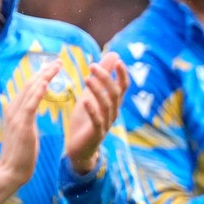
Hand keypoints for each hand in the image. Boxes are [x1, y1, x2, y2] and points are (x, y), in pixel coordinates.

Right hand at [0, 61, 60, 203]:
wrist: (10, 170)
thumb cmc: (19, 155)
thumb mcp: (23, 131)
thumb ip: (26, 119)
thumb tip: (31, 111)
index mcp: (13, 110)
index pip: (28, 87)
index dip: (40, 75)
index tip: (52, 67)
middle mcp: (12, 109)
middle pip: (29, 84)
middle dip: (44, 71)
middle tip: (58, 61)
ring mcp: (16, 116)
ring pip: (30, 90)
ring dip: (44, 76)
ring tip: (57, 66)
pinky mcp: (22, 124)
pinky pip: (31, 104)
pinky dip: (38, 91)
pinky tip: (46, 82)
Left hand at [65, 52, 128, 174]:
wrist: (80, 148)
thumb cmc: (86, 119)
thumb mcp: (92, 95)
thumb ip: (101, 78)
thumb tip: (114, 54)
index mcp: (113, 103)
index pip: (123, 87)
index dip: (122, 74)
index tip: (117, 61)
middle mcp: (113, 112)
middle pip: (115, 93)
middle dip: (105, 78)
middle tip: (92, 65)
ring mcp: (106, 124)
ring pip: (107, 105)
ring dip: (98, 91)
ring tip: (87, 78)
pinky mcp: (96, 134)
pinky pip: (97, 121)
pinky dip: (92, 111)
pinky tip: (85, 101)